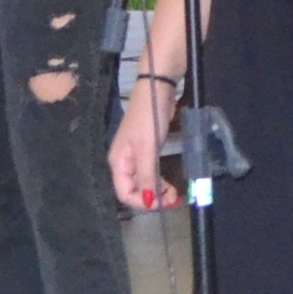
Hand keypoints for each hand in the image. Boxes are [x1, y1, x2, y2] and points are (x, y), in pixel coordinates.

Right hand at [109, 81, 172, 208]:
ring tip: (174, 194)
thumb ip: (146, 176)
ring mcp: (135, 156)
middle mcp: (124, 162)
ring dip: (157, 191)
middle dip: (152, 198)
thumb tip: (148, 201)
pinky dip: (159, 180)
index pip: (124, 193)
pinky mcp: (147, 150)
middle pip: (134, 190)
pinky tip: (169, 183)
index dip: (142, 202)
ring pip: (143, 183)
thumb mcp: (147, 149)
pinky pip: (150, 173)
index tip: (161, 203)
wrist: (157, 90)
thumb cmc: (149, 119)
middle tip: (173, 199)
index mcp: (118, 162)